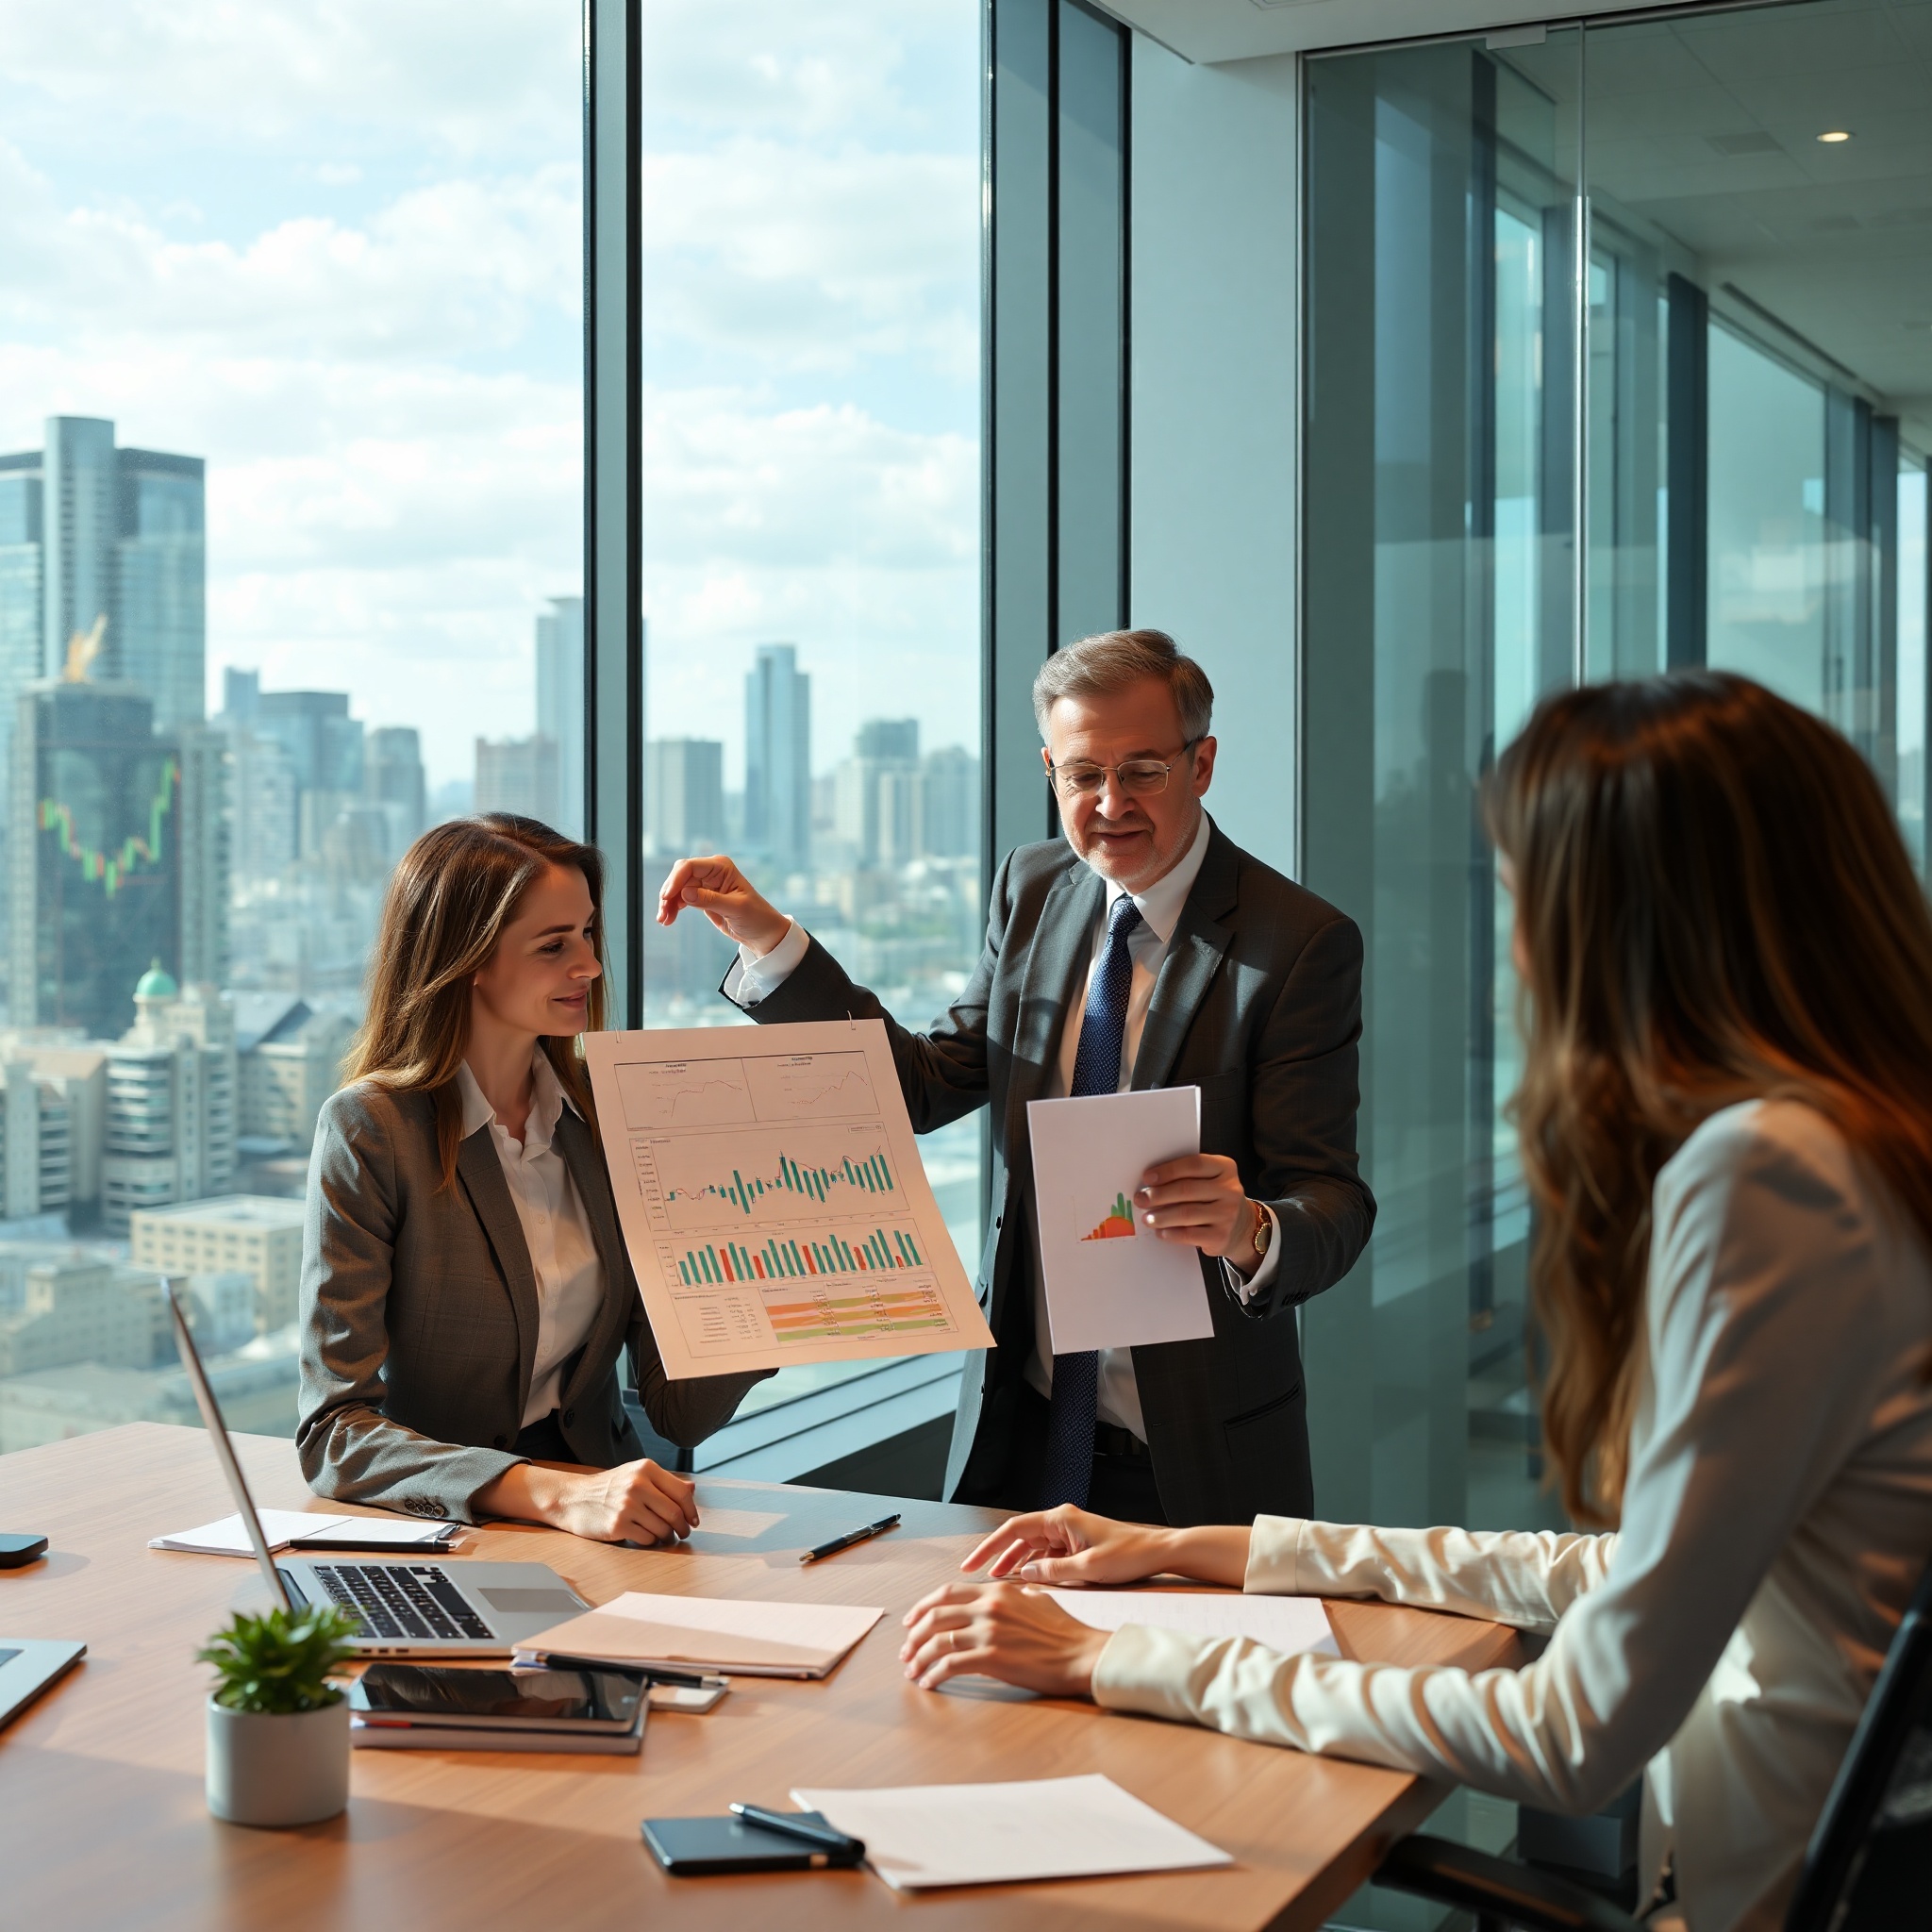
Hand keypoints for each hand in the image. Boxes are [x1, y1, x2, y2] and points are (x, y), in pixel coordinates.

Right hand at [477, 1457, 699, 1544]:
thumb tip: (692, 1490)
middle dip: (683, 1527)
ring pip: (662, 1528)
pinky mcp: (618, 1525)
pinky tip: (644, 1536)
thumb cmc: (608, 1487)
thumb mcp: (636, 1474)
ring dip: (666, 1536)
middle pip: (674, 1513)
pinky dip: (650, 1541)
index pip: (682, 1492)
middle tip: (683, 1533)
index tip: (693, 1520)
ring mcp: (627, 1506)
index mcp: (646, 1469)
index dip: (691, 1510)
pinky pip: (647, 1539)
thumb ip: (664, 1482)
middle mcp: (637, 1485)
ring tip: (663, 1535)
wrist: (573, 1498)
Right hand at [654, 854, 789, 955]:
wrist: (763, 933)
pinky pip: (681, 898)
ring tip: (664, 920)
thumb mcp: (736, 909)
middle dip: (669, 893)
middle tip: (662, 914)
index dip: (675, 880)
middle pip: (680, 876)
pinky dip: (673, 907)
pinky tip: (668, 919)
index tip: (666, 897)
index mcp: (721, 867)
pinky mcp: (702, 897)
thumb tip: (685, 893)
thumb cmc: (757, 918)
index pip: (690, 867)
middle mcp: (711, 871)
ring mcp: (705, 884)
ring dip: (668, 903)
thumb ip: (710, 900)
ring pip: (677, 888)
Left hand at [899, 1582, 1107, 1695]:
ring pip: (938, 1641)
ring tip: (912, 1670)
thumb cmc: (1064, 1631)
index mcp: (997, 1591)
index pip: (947, 1592)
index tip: (912, 1620)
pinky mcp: (992, 1658)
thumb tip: (1001, 1597)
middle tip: (906, 1650)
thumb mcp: (1035, 1599)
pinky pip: (950, 1665)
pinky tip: (930, 1682)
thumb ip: (1012, 1596)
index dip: (923, 1606)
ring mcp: (989, 1632)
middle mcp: (988, 1607)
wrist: (1081, 1654)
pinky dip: (934, 1674)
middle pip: (935, 1616)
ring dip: (919, 1657)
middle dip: (914, 1634)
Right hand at [959, 1506, 1176, 1584]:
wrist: (1158, 1552)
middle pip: (1020, 1537)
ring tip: (997, 1581)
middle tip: (977, 1574)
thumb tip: (1023, 1575)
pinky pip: (1048, 1554)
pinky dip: (1034, 1566)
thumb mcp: (1088, 1569)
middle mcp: (1062, 1522)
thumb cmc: (1128, 1556)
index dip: (990, 1546)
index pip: (1014, 1529)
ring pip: (1033, 1547)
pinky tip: (1026, 1581)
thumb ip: (1053, 1571)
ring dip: (1015, 1562)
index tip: (971, 1564)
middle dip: (998, 1555)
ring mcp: (1070, 1533)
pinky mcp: (1078, 1545)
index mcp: (1061, 1519)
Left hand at [1135, 1154, 1258, 1267]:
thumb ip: (1187, 1176)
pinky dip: (1171, 1233)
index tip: (1147, 1178)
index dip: (1168, 1170)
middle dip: (1158, 1195)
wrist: (1241, 1226)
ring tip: (1147, 1218)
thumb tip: (1150, 1183)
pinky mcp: (1221, 1236)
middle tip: (1141, 1199)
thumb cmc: (1215, 1198)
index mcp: (1225, 1168)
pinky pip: (1189, 1234)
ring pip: (1186, 1213)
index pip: (1194, 1164)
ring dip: (1161, 1216)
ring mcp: (1228, 1214)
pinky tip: (1160, 1232)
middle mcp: (1230, 1189)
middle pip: (1187, 1189)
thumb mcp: (1210, 1179)